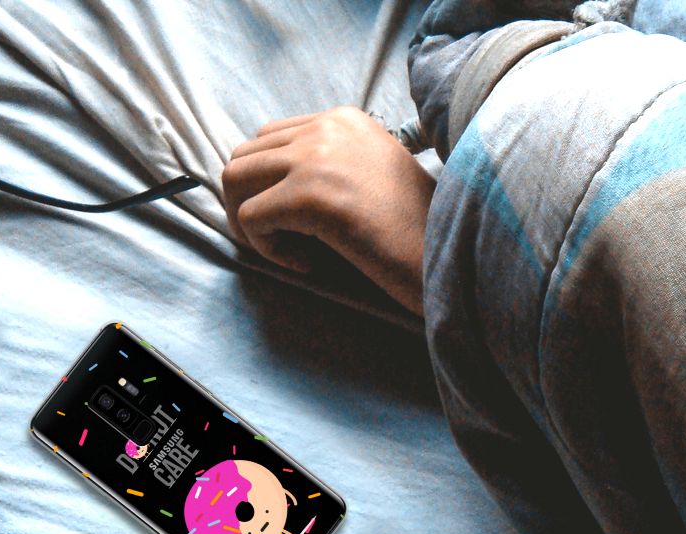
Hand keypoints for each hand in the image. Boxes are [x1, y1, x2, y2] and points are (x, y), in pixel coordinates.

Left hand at [222, 106, 435, 314]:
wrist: (451, 253)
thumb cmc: (417, 228)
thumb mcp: (373, 173)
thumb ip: (329, 164)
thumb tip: (268, 186)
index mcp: (342, 118)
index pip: (267, 138)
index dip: (265, 184)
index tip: (292, 221)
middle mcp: (326, 126)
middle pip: (243, 156)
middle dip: (246, 202)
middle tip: (276, 240)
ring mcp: (316, 158)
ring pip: (234, 180)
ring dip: (248, 222)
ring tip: (284, 250)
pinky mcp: (309, 196)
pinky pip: (250, 218)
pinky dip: (266, 249)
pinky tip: (305, 263)